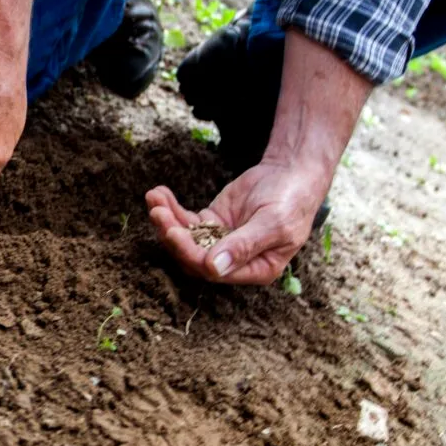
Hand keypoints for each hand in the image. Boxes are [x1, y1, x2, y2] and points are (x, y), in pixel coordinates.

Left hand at [145, 159, 328, 283]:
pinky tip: (158, 193)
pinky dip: (171, 208)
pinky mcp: (211, 222)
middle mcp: (234, 261)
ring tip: (153, 198)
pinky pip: (185, 220)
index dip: (190, 254)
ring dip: (166, 220)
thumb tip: (214, 268)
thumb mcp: (273, 223)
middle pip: (193, 256)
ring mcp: (219, 241)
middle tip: (157, 212)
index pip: (214, 271)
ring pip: (185, 238)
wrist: (291, 173)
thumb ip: (244, 246)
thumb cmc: (291, 201)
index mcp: (255, 269)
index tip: (174, 232)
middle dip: (172, 235)